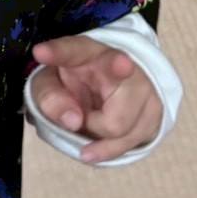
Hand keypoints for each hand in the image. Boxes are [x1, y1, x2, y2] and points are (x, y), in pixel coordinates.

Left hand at [30, 35, 162, 163]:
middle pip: (112, 115)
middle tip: (84, 117)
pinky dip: (110, 146)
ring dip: (100, 134)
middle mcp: (121, 64)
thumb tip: (73, 121)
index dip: (57, 53)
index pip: (72, 51)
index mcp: (86, 52)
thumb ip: (50, 98)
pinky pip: (131, 142)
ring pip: (121, 130)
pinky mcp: (156, 111)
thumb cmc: (73, 84)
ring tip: (94, 119)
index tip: (40, 52)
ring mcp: (144, 87)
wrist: (109, 86)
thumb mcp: (49, 86)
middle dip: (94, 125)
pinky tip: (102, 136)